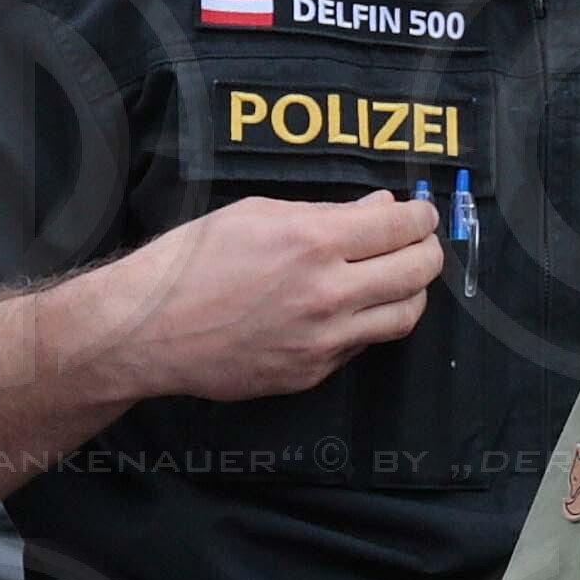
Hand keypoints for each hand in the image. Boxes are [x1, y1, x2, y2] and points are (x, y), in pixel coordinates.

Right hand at [96, 190, 445, 404]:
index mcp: (313, 242)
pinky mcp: (312, 372)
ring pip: (403, 317)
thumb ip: (326, 212)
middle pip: (417, 272)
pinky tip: (349, 308)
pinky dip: (366, 323)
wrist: (149, 329)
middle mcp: (327, 293)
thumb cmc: (193, 262)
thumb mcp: (257, 214)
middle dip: (429, 251)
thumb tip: (380, 207)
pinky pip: (361, 345)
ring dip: (411, 293)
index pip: (400, 225)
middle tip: (422, 243)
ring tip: (398, 278)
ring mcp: (323, 340)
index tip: (423, 213)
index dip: (422, 216)